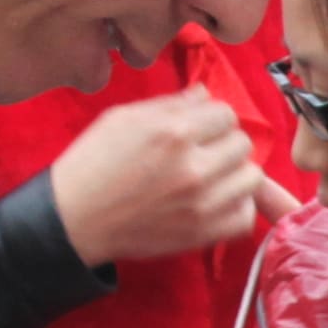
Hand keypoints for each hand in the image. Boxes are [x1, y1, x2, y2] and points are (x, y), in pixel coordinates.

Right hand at [46, 88, 274, 266]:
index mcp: (174, 132)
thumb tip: (205, 93)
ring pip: (252, 177)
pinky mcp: (202, 234)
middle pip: (242, 143)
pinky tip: (216, 202)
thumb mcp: (123, 118)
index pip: (226, 113)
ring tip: (212, 177)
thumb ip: (170, 104)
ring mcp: (202, 203)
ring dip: (235, 174)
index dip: (211, 119)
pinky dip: (237, 208)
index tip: (198, 129)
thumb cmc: (93, 162)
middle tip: (202, 153)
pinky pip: (245, 217)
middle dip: (224, 143)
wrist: (74, 218)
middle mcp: (194, 167)